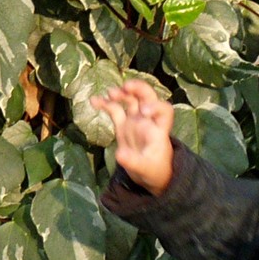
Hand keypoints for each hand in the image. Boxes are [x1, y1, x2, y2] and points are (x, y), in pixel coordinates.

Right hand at [91, 79, 173, 195]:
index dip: (156, 106)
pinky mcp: (123, 125)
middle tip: (126, 87)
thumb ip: (134, 162)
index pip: (164, 110)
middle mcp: (148, 120)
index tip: (145, 110)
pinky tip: (94, 100)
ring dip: (121, 94)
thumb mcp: (145, 169)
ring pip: (131, 99)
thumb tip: (120, 154)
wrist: (148, 172)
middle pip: (148, 97)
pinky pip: (114, 110)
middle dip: (138, 88)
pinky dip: (105, 104)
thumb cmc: (153, 169)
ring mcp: (135, 120)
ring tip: (110, 93)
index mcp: (159, 128)